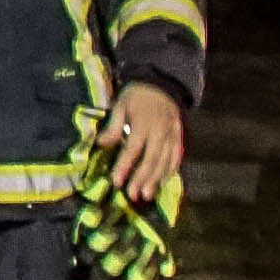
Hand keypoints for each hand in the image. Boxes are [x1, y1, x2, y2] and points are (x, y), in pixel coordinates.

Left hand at [101, 80, 187, 203]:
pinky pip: (176, 158)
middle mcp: (160, 132)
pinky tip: (162, 183)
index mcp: (144, 123)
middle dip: (141, 179)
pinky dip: (169, 172)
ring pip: (165, 162)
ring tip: (145, 195)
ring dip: (155, 180)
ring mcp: (172, 136)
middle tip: (132, 195)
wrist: (162, 84)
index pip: (133, 149)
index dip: (124, 166)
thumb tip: (100, 144)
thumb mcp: (121, 105)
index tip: (116, 182)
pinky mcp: (179, 138)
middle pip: (151, 160)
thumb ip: (113, 126)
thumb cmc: (137, 96)